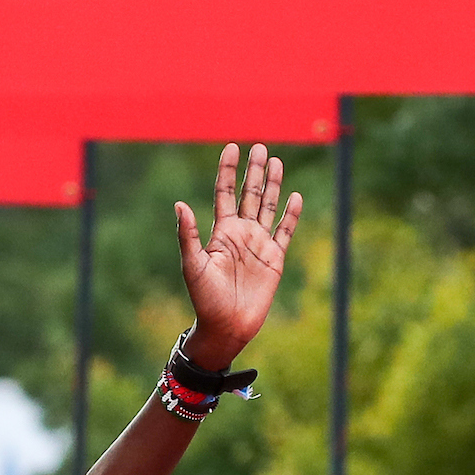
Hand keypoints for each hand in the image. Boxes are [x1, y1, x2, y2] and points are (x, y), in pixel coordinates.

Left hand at [176, 144, 300, 368]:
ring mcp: (258, 244)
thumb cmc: (204, 300)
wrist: (225, 327)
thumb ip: (188, 235)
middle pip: (249, 194)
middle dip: (254, 171)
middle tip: (259, 147)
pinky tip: (295, 197)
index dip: (228, 170)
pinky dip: (291, 214)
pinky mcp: (274, 258)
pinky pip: (285, 231)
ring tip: (276, 161)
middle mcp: (240, 233)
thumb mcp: (193, 266)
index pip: (225, 193)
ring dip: (272, 185)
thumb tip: (179, 205)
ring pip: (267, 206)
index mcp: (221, 232)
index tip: (231, 147)